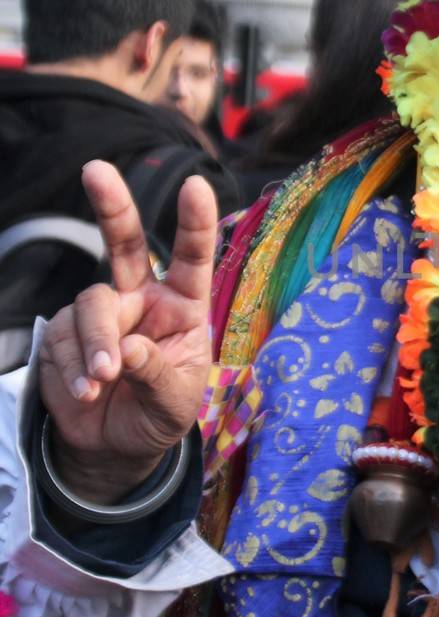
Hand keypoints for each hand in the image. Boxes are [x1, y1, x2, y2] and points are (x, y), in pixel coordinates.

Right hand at [39, 160, 216, 504]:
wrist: (114, 446)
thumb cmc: (158, 415)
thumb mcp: (174, 402)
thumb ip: (156, 374)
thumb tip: (126, 350)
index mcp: (183, 306)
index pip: (193, 259)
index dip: (195, 223)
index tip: (195, 185)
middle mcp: (142, 298)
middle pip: (124, 243)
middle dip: (112, 205)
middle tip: (95, 170)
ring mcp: (102, 312)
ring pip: (92, 305)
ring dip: (94, 344)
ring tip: (101, 383)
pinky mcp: (67, 331)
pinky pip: (64, 337)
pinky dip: (73, 368)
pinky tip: (85, 393)